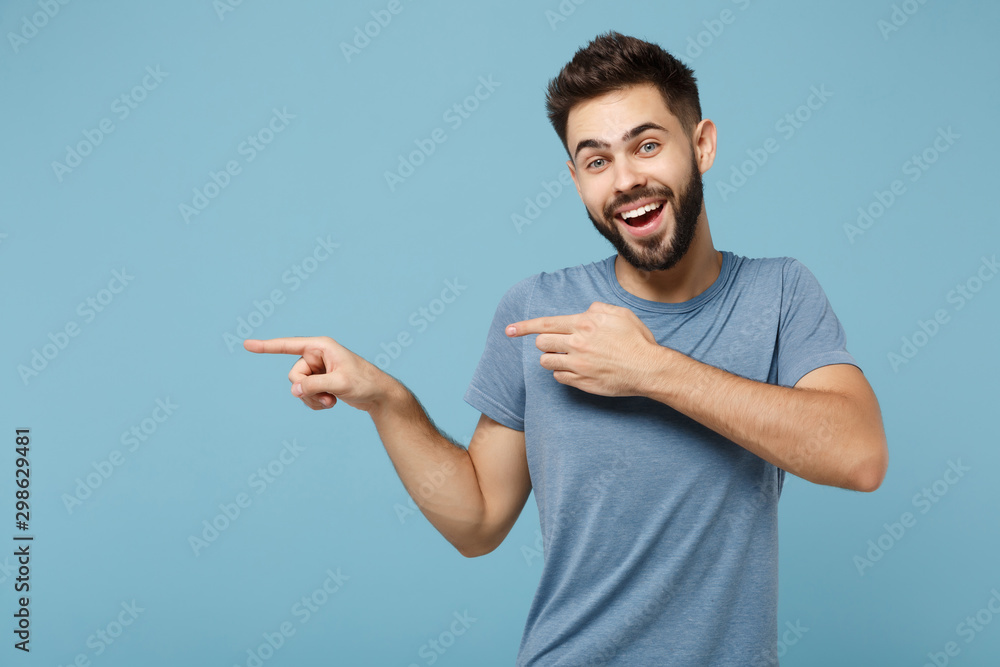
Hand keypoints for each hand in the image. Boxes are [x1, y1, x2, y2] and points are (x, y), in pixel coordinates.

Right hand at [244, 336, 386, 411]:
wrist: (379, 395)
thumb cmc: (364, 382)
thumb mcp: (339, 384)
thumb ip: (314, 386)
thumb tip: (293, 391)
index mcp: (321, 346)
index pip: (288, 346)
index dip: (266, 347)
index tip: (246, 345)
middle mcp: (317, 355)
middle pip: (294, 376)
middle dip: (306, 390)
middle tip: (327, 396)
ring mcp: (317, 369)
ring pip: (298, 388)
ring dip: (311, 399)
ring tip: (331, 401)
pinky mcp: (320, 382)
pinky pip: (305, 394)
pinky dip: (315, 402)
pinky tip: (331, 403)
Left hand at [505, 301, 659, 396]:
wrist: (649, 369)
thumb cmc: (637, 340)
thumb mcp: (620, 314)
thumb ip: (597, 308)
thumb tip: (584, 312)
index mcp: (584, 324)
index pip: (545, 324)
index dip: (523, 326)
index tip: (509, 330)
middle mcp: (577, 344)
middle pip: (541, 343)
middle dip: (546, 342)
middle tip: (560, 344)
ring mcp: (578, 365)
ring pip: (546, 362)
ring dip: (552, 358)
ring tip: (568, 356)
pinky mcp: (582, 382)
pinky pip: (559, 377)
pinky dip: (563, 373)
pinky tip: (578, 369)